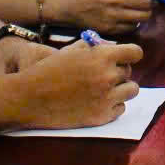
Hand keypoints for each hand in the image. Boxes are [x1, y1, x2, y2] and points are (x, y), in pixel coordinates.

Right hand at [0, 39, 142, 128]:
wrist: (29, 98)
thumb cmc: (47, 71)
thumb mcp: (70, 51)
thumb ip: (92, 48)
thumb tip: (109, 47)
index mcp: (102, 57)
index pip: (135, 52)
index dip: (130, 55)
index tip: (125, 58)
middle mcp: (108, 76)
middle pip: (129, 72)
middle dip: (118, 72)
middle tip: (102, 75)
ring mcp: (106, 98)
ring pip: (131, 91)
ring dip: (121, 89)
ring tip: (105, 89)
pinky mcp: (101, 117)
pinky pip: (121, 109)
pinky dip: (113, 105)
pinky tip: (98, 102)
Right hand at [37, 0, 159, 32]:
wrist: (62, 3)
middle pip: (148, 2)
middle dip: (152, 0)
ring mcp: (113, 16)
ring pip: (142, 17)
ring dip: (144, 12)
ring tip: (138, 8)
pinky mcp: (109, 29)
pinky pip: (132, 28)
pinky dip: (133, 23)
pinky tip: (127, 17)